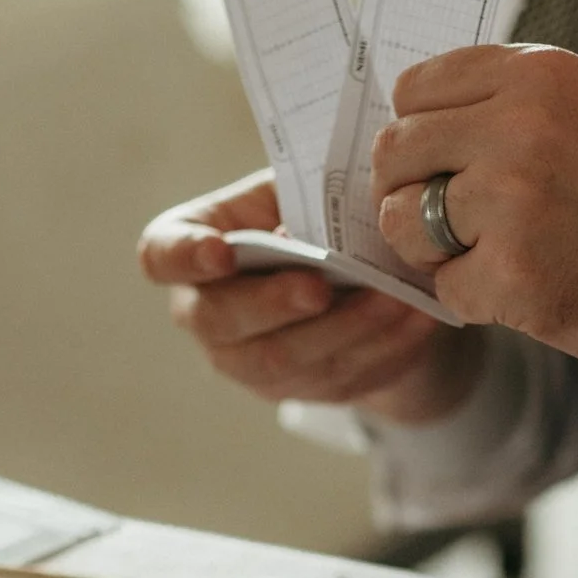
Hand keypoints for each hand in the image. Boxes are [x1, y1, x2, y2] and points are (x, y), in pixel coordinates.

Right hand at [136, 170, 477, 422]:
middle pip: (220, 320)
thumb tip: (330, 209)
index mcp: (190, 246)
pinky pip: (336, 376)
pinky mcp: (300, 390)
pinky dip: (382, 346)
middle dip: (273, 304)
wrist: (356, 279)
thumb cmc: (317, 216)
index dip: (184, 256)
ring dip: (342, 328)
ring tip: (392, 298)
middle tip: (321, 287)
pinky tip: (416, 318)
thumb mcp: (303, 188)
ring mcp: (247, 362)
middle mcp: (205, 313)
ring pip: (283, 359)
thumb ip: (304, 193)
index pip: (161, 255)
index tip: (221, 252)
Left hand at [371, 45, 577, 370]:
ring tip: (488, 253)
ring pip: (403, 222)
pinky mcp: (515, 274)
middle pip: (395, 153)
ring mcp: (515, 201)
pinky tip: (526, 289)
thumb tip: (410, 128)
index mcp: (535, 76)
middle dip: (407, 192)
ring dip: (433, 249)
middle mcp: (519, 126)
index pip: (414, 90)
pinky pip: (444, 287)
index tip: (442, 163)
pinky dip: (475, 298)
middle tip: (450, 220)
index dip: (418, 133)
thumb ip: (504, 105)